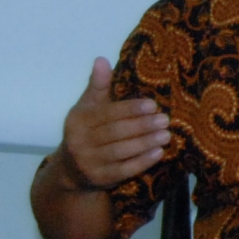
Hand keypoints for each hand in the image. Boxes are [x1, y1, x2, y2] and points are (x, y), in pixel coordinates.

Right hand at [51, 57, 167, 191]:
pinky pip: (124, 170)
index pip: (106, 113)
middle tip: (165, 119)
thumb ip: (98, 86)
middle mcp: (79, 142)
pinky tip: (159, 153)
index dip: (130, 109)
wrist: (72, 171)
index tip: (153, 105)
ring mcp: (88, 163)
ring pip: (121, 151)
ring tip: (166, 135)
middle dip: (142, 126)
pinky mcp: (100, 179)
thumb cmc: (86, 132)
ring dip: (146, 143)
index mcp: (77, 121)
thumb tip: (102, 59)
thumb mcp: (88, 108)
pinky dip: (143, 161)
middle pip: (115, 132)